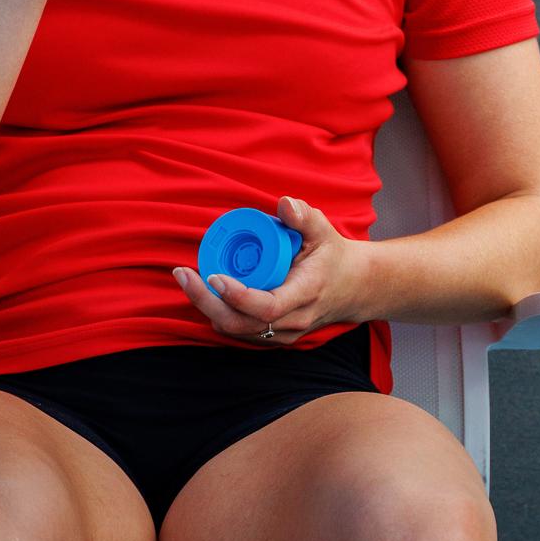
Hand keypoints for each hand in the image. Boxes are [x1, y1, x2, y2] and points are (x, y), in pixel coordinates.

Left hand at [172, 197, 367, 344]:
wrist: (355, 288)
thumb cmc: (333, 256)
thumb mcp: (324, 230)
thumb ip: (304, 216)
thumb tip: (283, 203)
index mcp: (307, 292)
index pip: (268, 307)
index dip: (237, 296)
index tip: (213, 275)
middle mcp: (294, 319)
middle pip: (242, 323)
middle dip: (206, 303)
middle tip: (184, 275)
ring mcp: (284, 333)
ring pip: (237, 331)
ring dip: (208, 308)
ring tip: (189, 280)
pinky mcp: (275, 337)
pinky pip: (240, 331)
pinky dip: (219, 314)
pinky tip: (206, 293)